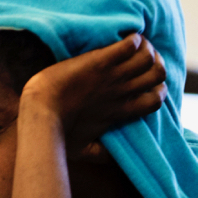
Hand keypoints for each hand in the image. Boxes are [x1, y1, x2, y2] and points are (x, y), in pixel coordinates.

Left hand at [21, 34, 166, 151]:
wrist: (39, 113)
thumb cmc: (56, 134)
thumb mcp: (82, 149)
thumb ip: (101, 154)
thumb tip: (114, 160)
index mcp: (119, 112)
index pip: (155, 100)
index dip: (158, 90)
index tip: (147, 83)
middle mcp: (121, 92)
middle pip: (158, 74)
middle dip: (156, 63)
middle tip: (143, 57)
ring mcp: (111, 77)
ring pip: (149, 58)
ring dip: (147, 48)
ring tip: (137, 44)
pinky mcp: (99, 62)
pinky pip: (128, 46)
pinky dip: (133, 39)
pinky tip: (128, 37)